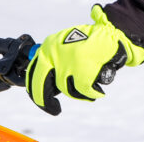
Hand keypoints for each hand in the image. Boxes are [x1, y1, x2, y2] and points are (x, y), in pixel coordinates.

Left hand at [26, 5, 143, 114]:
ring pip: (67, 89)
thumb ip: (54, 59)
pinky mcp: (82, 70)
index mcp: (48, 46)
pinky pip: (84, 91)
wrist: (110, 33)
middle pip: (41, 86)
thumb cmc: (90, 40)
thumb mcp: (65, 43)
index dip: (35, 90)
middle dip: (46, 102)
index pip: (32, 73)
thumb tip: (43, 83)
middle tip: (54, 109)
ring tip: (89, 89)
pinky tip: (98, 91)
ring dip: (79, 93)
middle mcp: (53, 53)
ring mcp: (67, 62)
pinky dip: (93, 93)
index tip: (40, 99)